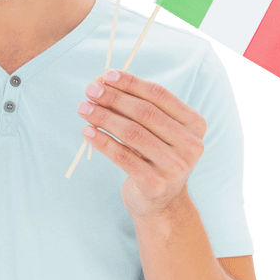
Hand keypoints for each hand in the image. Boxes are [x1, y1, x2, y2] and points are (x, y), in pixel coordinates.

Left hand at [77, 68, 206, 219]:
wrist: (162, 203)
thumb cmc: (156, 158)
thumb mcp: (159, 132)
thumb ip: (141, 109)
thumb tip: (105, 83)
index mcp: (195, 124)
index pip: (160, 96)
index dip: (132, 83)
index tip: (107, 75)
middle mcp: (190, 145)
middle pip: (145, 113)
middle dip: (114, 98)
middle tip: (90, 90)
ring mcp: (174, 166)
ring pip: (132, 133)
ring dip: (104, 117)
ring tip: (83, 108)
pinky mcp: (155, 184)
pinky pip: (122, 157)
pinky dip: (102, 142)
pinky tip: (87, 132)